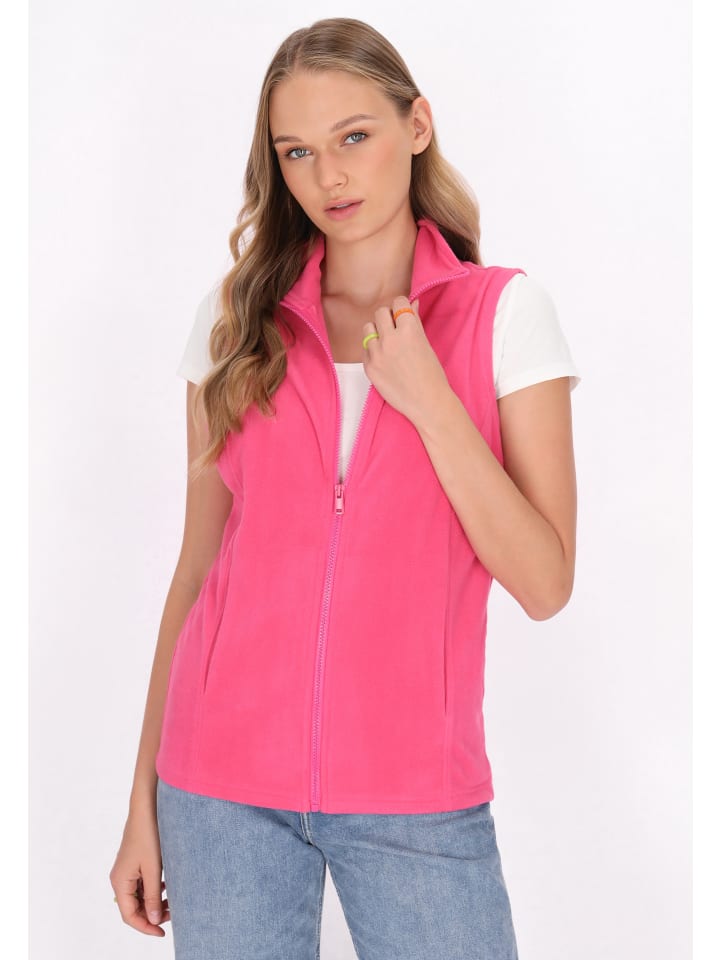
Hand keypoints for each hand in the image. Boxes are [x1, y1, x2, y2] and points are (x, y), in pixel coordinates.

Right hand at [109, 806, 170, 936]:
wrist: (147, 808)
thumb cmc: (149, 835)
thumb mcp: (153, 869)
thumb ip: (152, 896)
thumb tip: (152, 919)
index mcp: (120, 882)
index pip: (129, 916)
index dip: (146, 927)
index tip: (162, 932)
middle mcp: (119, 879)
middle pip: (133, 907)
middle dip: (152, 914)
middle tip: (173, 913)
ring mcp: (126, 871)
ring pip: (139, 896)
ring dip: (154, 902)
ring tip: (172, 901)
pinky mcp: (134, 863)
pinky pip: (141, 884)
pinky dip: (154, 890)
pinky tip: (166, 886)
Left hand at [361, 296, 451, 425]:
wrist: (428, 403)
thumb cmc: (432, 374)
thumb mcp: (426, 344)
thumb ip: (415, 321)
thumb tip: (412, 303)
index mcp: (409, 330)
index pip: (398, 302)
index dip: (401, 308)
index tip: (403, 316)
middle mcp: (390, 339)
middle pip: (380, 312)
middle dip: (388, 318)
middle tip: (395, 330)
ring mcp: (377, 354)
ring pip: (368, 328)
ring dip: (376, 332)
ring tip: (387, 344)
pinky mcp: (369, 368)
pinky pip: (365, 349)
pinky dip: (373, 351)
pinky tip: (385, 360)